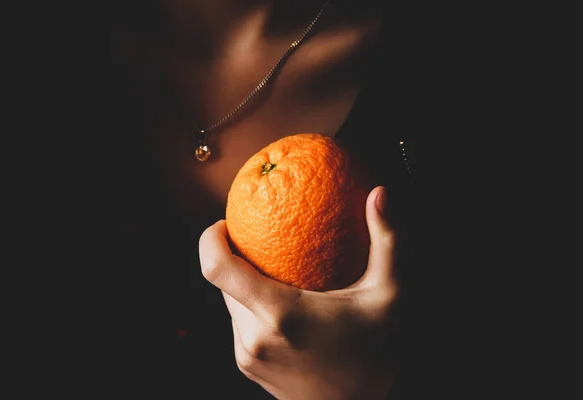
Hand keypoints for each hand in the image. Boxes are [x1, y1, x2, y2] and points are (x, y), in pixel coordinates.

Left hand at [199, 186, 398, 399]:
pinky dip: (253, 309)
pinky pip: (240, 325)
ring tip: (281, 277)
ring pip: (232, 304)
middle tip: (267, 247)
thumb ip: (387, 240)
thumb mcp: (390, 296)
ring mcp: (247, 356)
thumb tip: (380, 192)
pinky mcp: (248, 367)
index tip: (224, 223)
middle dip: (238, 260)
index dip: (209, 239)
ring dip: (247, 287)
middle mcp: (254, 337)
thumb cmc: (377, 356)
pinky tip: (284, 308)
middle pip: (224, 283)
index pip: (216, 268)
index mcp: (280, 314)